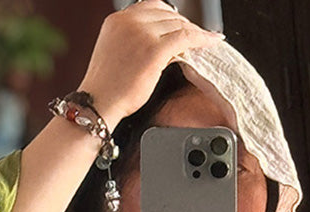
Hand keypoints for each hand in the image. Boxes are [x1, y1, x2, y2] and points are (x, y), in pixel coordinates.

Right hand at [79, 1, 222, 127]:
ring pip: (178, 24)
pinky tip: (212, 41)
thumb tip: (159, 44)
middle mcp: (128, 21)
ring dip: (195, 32)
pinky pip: (185, 37)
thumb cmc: (106, 89)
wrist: (98, 104)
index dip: (170, 17)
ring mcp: (141, 33)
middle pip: (168, 14)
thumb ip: (134, 42)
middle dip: (185, 25)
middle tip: (197, 36)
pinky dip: (202, 38)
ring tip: (206, 40)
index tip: (181, 27)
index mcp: (117, 20)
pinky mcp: (154, 49)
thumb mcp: (117, 54)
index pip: (152, 7)